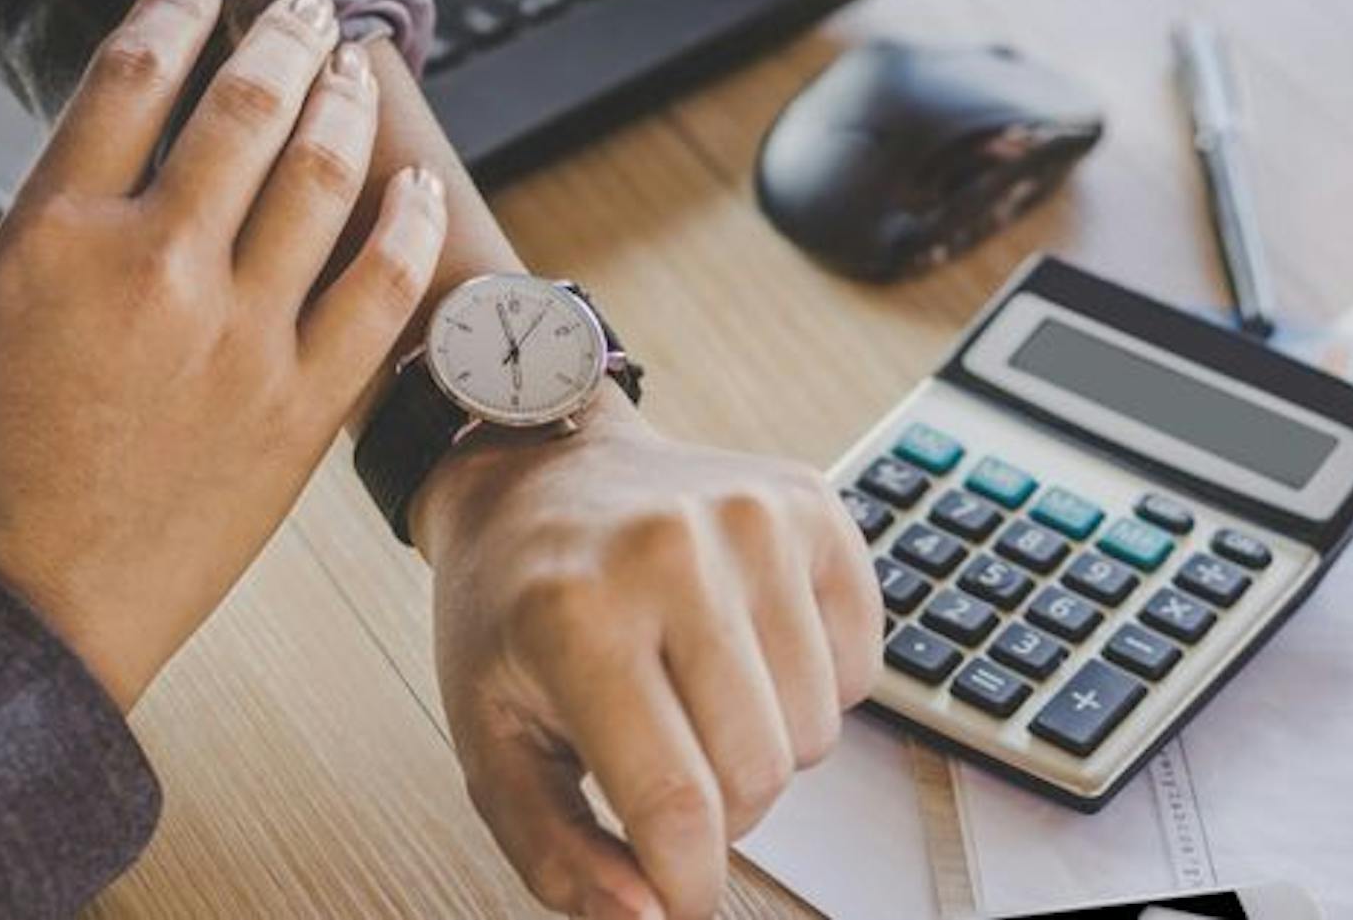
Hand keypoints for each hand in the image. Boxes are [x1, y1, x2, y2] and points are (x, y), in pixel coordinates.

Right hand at [0, 0, 445, 708]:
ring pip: (319, 177)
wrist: (27, 611)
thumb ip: (69, 230)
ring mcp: (238, 335)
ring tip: (350, 67)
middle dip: (277, 39)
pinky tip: (415, 185)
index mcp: (53, 237)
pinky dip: (407, 224)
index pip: (129, 78)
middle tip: (297, 12)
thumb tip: (147, 164)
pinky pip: (380, 288)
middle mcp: (153, 266)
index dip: (171, 13)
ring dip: (342, 104)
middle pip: (240, 109)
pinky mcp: (301, 405)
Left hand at [414, 394, 882, 918]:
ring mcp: (752, 518)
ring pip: (817, 733)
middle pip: (759, 775)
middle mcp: (670, 552)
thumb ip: (556, 854)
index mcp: (574, 614)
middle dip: (719, 811)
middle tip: (664, 764)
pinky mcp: (811, 506)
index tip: (680, 897)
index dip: (688, 884)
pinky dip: (812, 687)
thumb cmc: (511, 610)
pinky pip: (861, 668)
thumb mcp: (492, 741)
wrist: (540, 475)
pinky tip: (744, 648)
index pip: (676, 805)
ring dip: (764, 747)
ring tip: (697, 696)